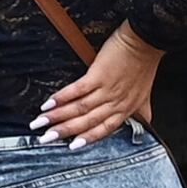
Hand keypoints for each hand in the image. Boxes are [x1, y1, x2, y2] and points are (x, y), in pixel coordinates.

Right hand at [31, 29, 166, 145]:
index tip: (70, 146)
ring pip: (79, 108)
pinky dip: (61, 97)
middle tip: (45, 138)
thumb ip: (142, 109)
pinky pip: (77, 90)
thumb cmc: (145, 63)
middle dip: (64, 131)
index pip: (104, 129)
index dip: (87, 138)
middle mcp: (115, 102)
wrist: (146, 41)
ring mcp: (107, 90)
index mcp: (126, 108)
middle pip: (86, 122)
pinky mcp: (98, 75)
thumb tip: (146, 120)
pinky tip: (48, 103)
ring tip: (40, 122)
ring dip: (57, 117)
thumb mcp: (145, 92)